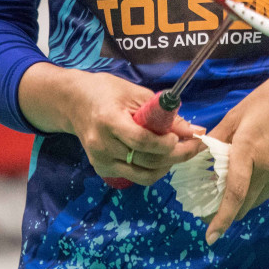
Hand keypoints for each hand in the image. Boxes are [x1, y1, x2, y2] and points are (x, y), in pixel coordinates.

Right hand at [18, 63, 207, 185]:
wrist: (74, 102)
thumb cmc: (106, 91)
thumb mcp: (135, 94)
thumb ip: (164, 114)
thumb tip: (194, 130)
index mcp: (109, 121)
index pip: (141, 141)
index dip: (165, 143)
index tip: (182, 137)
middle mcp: (103, 145)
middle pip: (146, 161)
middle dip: (176, 156)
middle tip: (195, 145)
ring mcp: (101, 160)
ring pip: (143, 175)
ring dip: (167, 166)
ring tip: (179, 152)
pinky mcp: (102, 169)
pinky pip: (135, 176)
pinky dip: (152, 170)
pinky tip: (160, 157)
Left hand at [204, 59, 268, 244]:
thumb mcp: (238, 112)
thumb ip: (219, 137)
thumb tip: (201, 154)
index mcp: (249, 150)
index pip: (235, 193)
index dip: (221, 217)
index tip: (210, 237)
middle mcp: (268, 169)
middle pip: (244, 204)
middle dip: (225, 213)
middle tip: (207, 209)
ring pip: (257, 200)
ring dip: (241, 202)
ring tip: (225, 192)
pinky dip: (255, 191)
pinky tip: (249, 178)